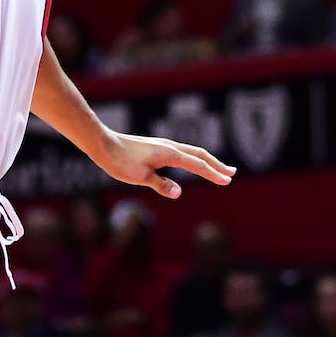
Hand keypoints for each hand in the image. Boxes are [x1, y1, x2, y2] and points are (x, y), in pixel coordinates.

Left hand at [88, 128, 232, 198]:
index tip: (228, 181)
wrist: (103, 144)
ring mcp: (164, 145)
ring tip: (219, 168)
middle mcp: (170, 146)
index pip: (197, 164)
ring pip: (192, 152)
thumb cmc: (120, 161)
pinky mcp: (157, 147)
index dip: (213, 173)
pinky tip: (193, 163)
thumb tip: (179, 192)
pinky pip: (183, 152)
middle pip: (200, 155)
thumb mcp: (139, 177)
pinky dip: (195, 158)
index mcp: (169, 153)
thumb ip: (160, 184)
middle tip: (232, 173)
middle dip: (217, 165)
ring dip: (207, 160)